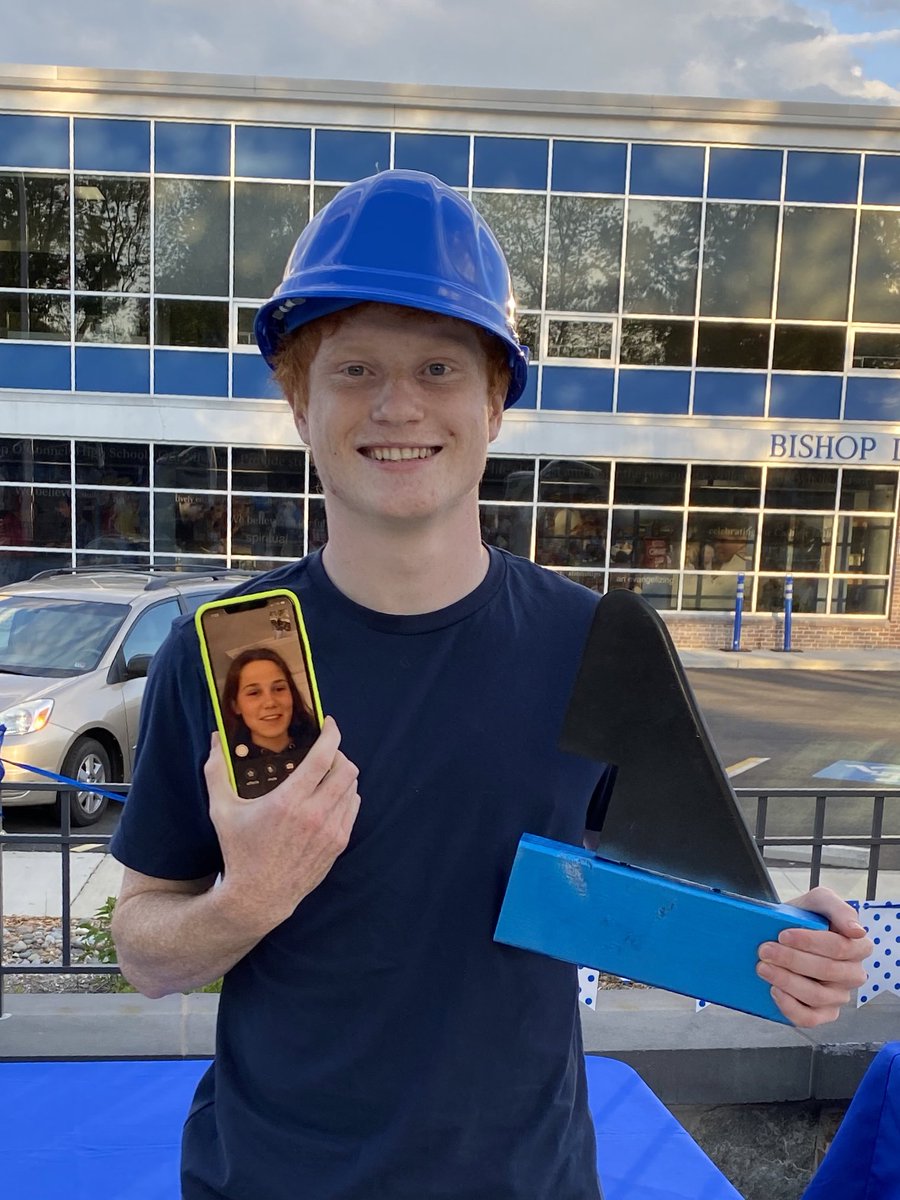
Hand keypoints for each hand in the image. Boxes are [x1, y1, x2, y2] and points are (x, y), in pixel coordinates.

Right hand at [204, 716, 360, 934]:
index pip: (323, 756)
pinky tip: (329, 796)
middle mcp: (316, 814)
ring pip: (353, 787)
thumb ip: (216, 772)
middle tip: (324, 751)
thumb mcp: (221, 811)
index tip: (329, 723)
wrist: (258, 898)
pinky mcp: (338, 844)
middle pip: (346, 768)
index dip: (331, 733)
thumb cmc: (239, 852)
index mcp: (289, 801)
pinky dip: (346, 795)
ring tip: (325, 774)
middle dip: (338, 752)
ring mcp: (331, 830)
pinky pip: (352, 807)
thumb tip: (214, 739)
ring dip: (342, 774)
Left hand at [757, 887, 872, 1026]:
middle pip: (827, 971)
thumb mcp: (819, 901)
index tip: (782, 934)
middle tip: (765, 949)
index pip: (840, 947)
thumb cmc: (804, 918)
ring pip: (817, 996)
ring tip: (762, 967)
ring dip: (786, 980)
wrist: (781, 933)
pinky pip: (810, 1019)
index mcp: (857, 947)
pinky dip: (789, 1007)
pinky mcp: (823, 1013)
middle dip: (792, 960)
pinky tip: (774, 990)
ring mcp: (838, 996)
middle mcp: (852, 974)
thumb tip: (856, 931)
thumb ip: (838, 908)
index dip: (809, 942)